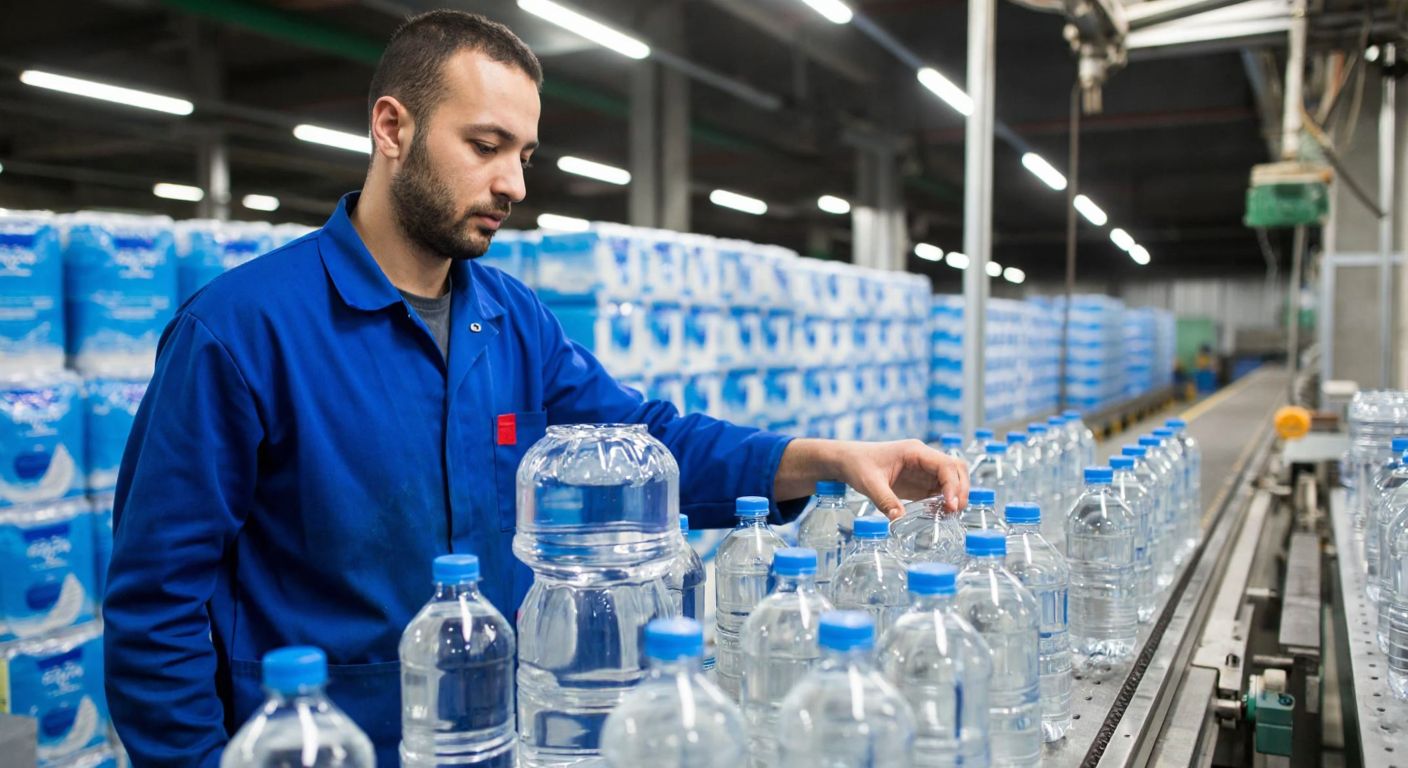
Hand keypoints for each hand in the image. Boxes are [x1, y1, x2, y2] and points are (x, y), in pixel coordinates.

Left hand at [775, 438, 969, 519]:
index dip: (953, 485)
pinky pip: (939, 490)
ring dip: (955, 496)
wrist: (848, 461)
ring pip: (952, 479)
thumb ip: (884, 500)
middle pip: (956, 469)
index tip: (951, 505)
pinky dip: (943, 502)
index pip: (946, 465)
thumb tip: (898, 520)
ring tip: (948, 516)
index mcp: (915, 451)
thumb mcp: (869, 483)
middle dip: (961, 490)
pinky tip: (937, 515)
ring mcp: (924, 469)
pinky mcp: (920, 481)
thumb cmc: (858, 465)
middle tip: (954, 512)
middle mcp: (924, 458)